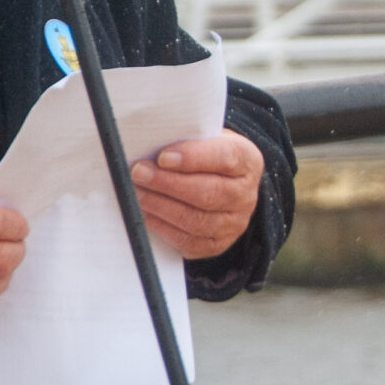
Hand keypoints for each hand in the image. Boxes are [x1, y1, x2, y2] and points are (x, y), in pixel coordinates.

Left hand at [131, 131, 262, 260]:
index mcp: (247, 161)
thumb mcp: (205, 140)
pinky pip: (190, 242)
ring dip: (161, 207)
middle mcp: (245, 195)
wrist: (221, 184)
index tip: (163, 156)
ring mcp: (234, 223)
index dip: (193, 158)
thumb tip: (150, 148)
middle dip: (168, 183)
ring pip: (197, 220)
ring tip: (137, 194)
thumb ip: (186, 141)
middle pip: (208, 193)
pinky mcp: (218, 244)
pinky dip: (164, 228)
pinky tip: (146, 215)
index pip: (225, 158)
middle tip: (139, 174)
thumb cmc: (206, 157)